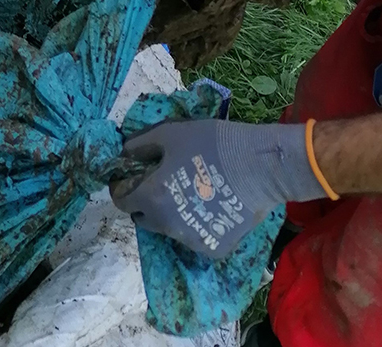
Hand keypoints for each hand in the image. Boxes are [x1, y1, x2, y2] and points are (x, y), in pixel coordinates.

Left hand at [110, 119, 324, 258]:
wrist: (260, 166)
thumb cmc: (212, 144)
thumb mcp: (169, 133)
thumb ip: (139, 145)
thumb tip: (123, 154)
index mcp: (152, 197)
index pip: (121, 200)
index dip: (124, 185)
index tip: (134, 176)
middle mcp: (167, 225)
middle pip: (143, 217)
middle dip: (146, 201)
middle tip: (163, 182)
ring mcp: (191, 240)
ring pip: (169, 229)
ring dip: (171, 214)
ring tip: (192, 192)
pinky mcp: (213, 248)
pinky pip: (194, 238)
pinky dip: (196, 224)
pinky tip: (210, 206)